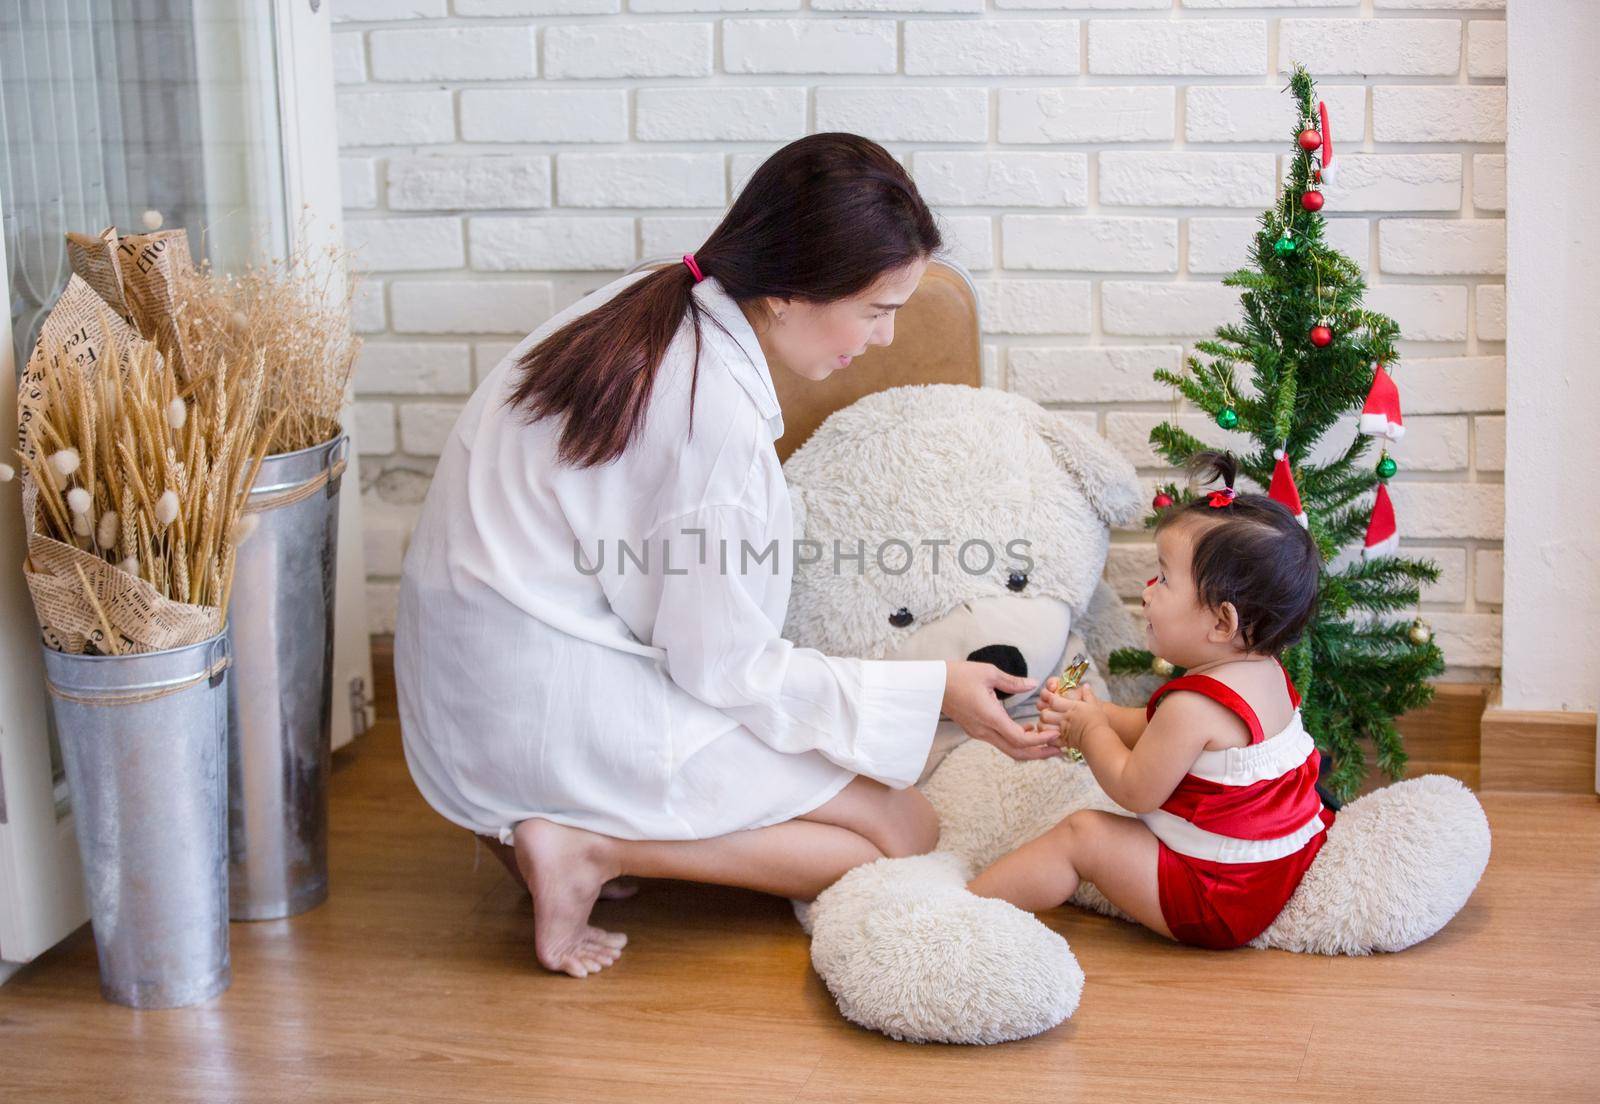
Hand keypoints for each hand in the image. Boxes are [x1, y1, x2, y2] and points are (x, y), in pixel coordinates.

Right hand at [942, 661, 1061, 761]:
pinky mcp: (976, 730)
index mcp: (989, 717)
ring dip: (1029, 748)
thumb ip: (1013, 682)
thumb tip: (1034, 684)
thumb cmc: (958, 675)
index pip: (1019, 739)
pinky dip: (1017, 741)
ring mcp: (979, 733)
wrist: (932, 684)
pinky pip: (1000, 741)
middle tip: (1059, 749)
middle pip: (1016, 752)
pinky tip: (1028, 730)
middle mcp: (984, 730)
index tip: (1055, 734)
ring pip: (1008, 749)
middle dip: (1039, 753)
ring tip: (1048, 741)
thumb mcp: (988, 672)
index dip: (1040, 740)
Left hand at [1038, 680, 1106, 751]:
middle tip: (1048, 712)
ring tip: (1047, 724)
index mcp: (1070, 708)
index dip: (1049, 697)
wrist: (1098, 737)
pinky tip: (1051, 735)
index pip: (1053, 700)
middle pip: (1045, 714)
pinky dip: (1048, 737)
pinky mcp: (1063, 741)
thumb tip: (1085, 686)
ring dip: (1044, 725)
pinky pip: (1049, 739)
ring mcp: (1062, 730)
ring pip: (1044, 726)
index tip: (1049, 697)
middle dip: (1044, 712)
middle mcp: (1064, 718)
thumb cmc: (1097, 720)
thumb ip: (1088, 695)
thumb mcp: (1094, 704)